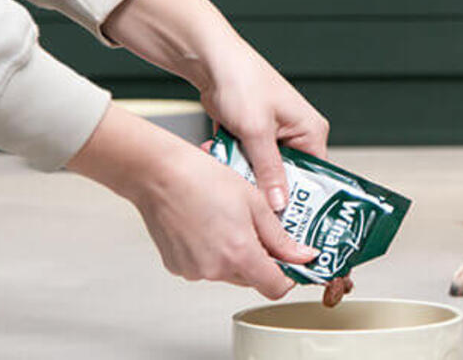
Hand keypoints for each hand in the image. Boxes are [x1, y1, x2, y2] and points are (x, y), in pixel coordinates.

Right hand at [68, 104, 317, 297]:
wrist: (159, 174)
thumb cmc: (203, 178)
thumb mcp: (255, 202)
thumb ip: (281, 236)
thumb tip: (302, 255)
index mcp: (239, 254)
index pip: (275, 288)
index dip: (288, 275)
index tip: (291, 260)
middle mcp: (214, 269)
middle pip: (252, 279)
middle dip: (261, 259)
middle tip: (258, 227)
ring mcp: (193, 270)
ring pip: (228, 272)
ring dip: (236, 254)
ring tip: (229, 220)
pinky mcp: (177, 266)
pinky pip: (206, 267)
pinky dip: (213, 252)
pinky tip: (209, 225)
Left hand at [101, 0, 330, 211]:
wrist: (211, 60)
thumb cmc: (242, 82)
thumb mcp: (257, 131)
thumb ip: (268, 170)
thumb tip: (279, 204)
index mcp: (311, 131)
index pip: (315, 177)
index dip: (302, 200)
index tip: (286, 222)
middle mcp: (297, 135)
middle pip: (287, 178)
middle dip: (264, 186)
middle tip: (249, 201)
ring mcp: (273, 137)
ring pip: (262, 173)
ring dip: (243, 174)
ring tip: (227, 171)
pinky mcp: (252, 137)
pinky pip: (246, 163)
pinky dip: (232, 163)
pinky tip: (218, 156)